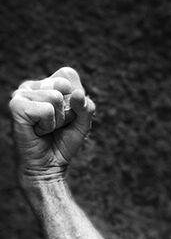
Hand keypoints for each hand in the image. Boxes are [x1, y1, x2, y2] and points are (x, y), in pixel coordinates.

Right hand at [9, 67, 96, 183]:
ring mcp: (21, 94)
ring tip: (47, 128)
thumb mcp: (84, 122)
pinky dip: (48, 125)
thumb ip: (87, 106)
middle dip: (68, 109)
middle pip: (63, 84)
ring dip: (58, 119)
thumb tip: (77, 94)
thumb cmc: (64, 141)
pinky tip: (38, 131)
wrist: (49, 164)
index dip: (76, 96)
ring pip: (55, 97)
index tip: (68, 113)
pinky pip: (46, 110)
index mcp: (47, 83)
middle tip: (56, 122)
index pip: (68, 74)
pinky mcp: (15, 105)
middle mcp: (32, 85)